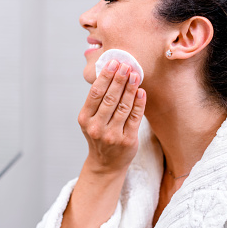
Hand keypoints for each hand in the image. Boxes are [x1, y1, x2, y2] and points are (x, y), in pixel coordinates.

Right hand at [78, 60, 146, 174]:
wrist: (105, 164)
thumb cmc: (99, 134)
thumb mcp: (91, 119)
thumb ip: (98, 101)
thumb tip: (111, 72)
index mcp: (85, 118)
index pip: (96, 93)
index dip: (105, 76)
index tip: (113, 63)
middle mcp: (96, 127)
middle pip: (110, 98)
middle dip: (119, 79)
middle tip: (126, 65)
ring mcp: (112, 135)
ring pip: (123, 106)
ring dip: (130, 88)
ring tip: (135, 74)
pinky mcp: (127, 141)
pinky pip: (135, 118)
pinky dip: (139, 103)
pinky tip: (141, 92)